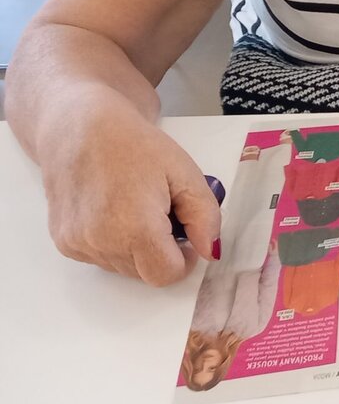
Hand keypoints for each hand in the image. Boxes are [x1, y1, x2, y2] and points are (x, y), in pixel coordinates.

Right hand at [42, 98, 220, 284]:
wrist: (81, 127)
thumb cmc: (135, 145)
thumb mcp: (185, 174)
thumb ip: (205, 217)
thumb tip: (210, 251)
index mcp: (134, 228)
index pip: (166, 275)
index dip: (184, 260)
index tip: (185, 237)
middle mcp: (100, 242)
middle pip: (145, 273)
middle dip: (161, 251)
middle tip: (162, 213)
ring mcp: (78, 244)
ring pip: (123, 268)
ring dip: (137, 249)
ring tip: (136, 207)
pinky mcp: (64, 241)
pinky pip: (101, 258)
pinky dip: (114, 243)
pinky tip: (114, 210)